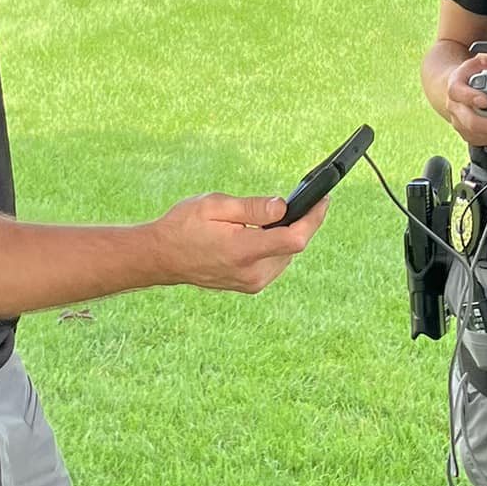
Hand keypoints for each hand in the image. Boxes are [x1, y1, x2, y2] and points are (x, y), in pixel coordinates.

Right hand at [152, 192, 328, 294]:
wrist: (162, 257)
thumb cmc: (184, 225)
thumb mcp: (215, 205)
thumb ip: (251, 207)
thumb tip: (283, 206)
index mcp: (243, 250)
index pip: (294, 239)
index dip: (314, 219)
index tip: (324, 200)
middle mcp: (251, 272)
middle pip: (293, 247)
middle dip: (302, 223)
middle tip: (305, 200)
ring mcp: (251, 283)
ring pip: (286, 255)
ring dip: (288, 235)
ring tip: (281, 214)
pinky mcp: (250, 286)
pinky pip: (275, 263)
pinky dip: (276, 246)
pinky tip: (267, 231)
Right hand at [444, 52, 486, 147]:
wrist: (456, 91)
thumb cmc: (467, 78)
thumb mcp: (477, 62)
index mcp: (455, 88)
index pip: (459, 93)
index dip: (472, 97)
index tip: (486, 100)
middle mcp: (456, 109)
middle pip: (472, 122)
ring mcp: (462, 125)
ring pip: (481, 135)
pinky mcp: (470, 136)